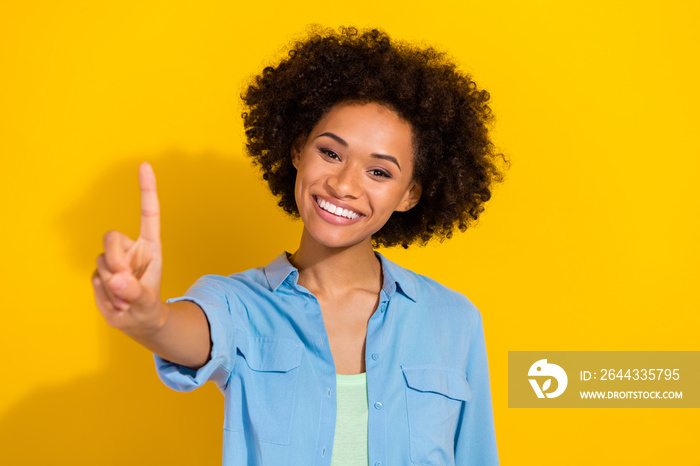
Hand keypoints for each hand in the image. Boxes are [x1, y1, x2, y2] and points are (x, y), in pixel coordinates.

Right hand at [92, 162, 163, 335]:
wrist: (138, 322)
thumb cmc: (148, 307)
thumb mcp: (147, 302)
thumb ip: (134, 292)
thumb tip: (115, 279)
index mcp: (150, 247)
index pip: (149, 213)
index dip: (147, 190)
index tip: (145, 164)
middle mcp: (130, 249)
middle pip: (111, 237)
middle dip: (114, 260)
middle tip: (123, 283)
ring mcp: (113, 260)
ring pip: (101, 262)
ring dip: (112, 286)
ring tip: (127, 300)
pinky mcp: (99, 273)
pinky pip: (94, 278)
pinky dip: (104, 294)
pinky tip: (116, 302)